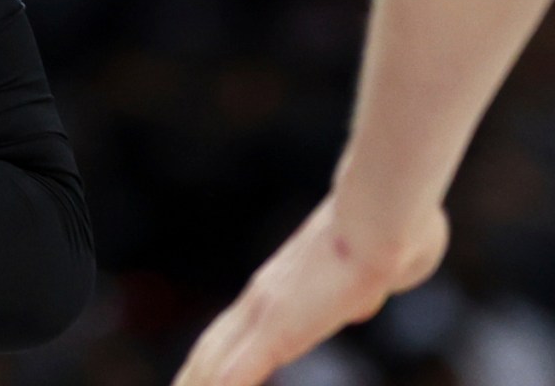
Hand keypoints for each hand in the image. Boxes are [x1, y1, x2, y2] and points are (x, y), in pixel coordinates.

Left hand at [172, 196, 447, 385]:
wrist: (388, 219)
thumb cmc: (397, 233)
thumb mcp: (380, 274)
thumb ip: (363, 293)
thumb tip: (358, 304)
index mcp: (286, 287)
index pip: (238, 328)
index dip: (218, 353)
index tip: (200, 372)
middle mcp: (263, 299)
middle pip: (212, 346)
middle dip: (192, 375)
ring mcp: (264, 314)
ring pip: (212, 362)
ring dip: (193, 383)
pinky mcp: (276, 331)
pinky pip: (234, 372)